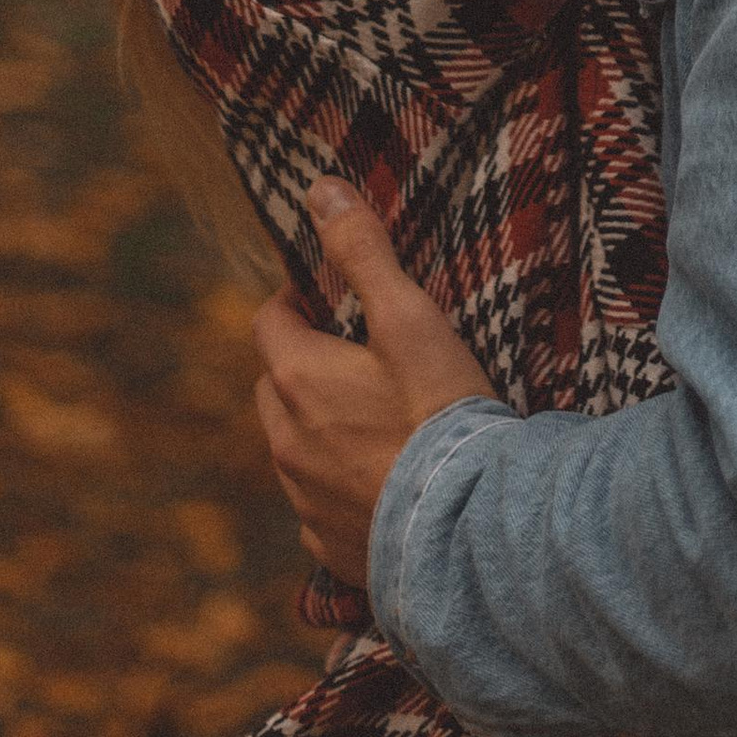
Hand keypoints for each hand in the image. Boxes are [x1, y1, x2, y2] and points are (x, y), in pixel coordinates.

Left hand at [252, 179, 497, 589]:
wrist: (467, 529)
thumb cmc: (439, 414)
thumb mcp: (408, 317)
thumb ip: (362, 252)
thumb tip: (319, 189)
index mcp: (298, 380)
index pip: (269, 322)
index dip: (295, 301)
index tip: (327, 296)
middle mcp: (287, 443)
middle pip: (272, 387)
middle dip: (300, 364)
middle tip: (352, 354)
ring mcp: (305, 501)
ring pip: (292, 449)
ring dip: (316, 428)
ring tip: (371, 420)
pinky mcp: (330, 547)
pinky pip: (315, 508)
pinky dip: (334, 488)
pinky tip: (377, 484)